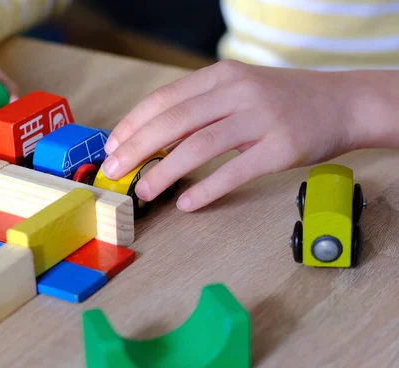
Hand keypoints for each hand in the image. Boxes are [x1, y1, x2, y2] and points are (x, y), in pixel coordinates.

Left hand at [100, 60, 363, 211]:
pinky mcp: (281, 147)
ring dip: (164, 172)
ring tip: (144, 192)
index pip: (165, 99)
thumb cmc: (282, 102)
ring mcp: (261, 118)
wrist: (342, 103)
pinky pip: (235, 171)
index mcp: (222, 76)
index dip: (133, 124)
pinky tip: (187, 204)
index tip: (112, 147)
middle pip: (174, 121)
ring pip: (199, 145)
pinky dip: (207, 189)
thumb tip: (154, 138)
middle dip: (137, 149)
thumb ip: (201, 109)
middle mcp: (238, 92)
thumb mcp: (239, 91)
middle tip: (115, 172)